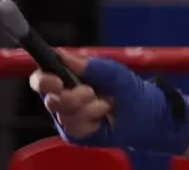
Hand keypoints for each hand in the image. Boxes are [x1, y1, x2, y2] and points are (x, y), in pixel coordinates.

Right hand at [29, 49, 188, 153]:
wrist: (147, 115)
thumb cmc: (129, 90)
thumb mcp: (114, 74)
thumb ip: (89, 66)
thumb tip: (61, 55)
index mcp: (68, 78)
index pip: (41, 78)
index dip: (43, 79)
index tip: (58, 81)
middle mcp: (63, 97)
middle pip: (49, 99)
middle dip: (72, 96)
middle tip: (91, 92)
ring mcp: (68, 117)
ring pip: (64, 114)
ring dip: (88, 108)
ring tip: (105, 105)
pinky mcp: (75, 133)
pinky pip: (74, 127)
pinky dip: (91, 121)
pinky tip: (102, 118)